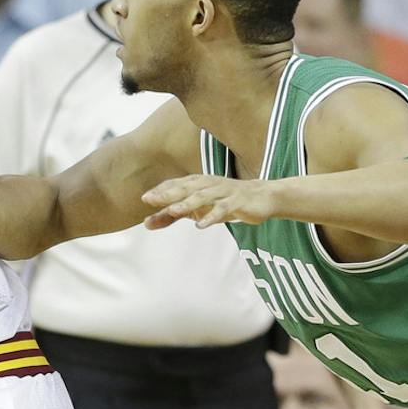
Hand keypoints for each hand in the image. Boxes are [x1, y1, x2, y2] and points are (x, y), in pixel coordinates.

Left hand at [141, 174, 278, 229]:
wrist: (263, 197)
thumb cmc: (225, 202)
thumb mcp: (197, 209)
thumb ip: (172, 216)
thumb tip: (146, 224)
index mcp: (198, 183)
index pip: (176, 185)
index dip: (160, 191)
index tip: (144, 199)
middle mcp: (209, 184)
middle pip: (185, 188)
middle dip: (168, 193)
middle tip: (150, 200)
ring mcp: (223, 192)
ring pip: (202, 197)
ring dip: (187, 203)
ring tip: (173, 210)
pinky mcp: (237, 202)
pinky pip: (222, 209)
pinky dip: (212, 216)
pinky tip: (201, 225)